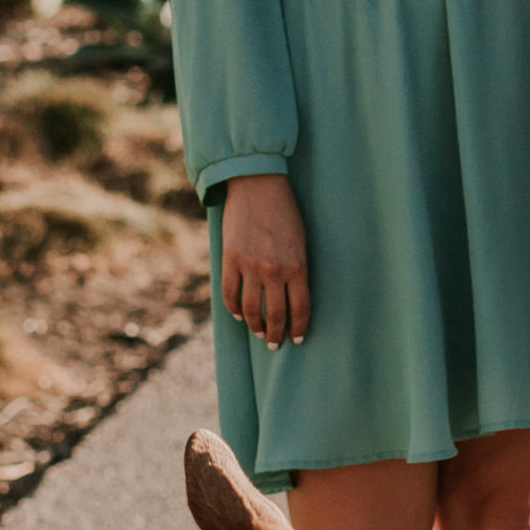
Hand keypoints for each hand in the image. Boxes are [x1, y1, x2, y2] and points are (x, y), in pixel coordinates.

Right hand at [220, 173, 310, 345]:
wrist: (258, 185)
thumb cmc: (285, 212)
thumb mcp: (300, 242)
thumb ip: (296, 270)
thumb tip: (291, 297)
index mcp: (297, 266)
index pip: (300, 308)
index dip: (299, 328)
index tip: (297, 339)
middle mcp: (274, 270)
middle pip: (275, 315)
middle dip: (276, 334)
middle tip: (274, 343)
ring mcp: (250, 266)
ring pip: (250, 309)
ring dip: (254, 326)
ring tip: (258, 333)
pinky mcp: (230, 259)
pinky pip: (229, 294)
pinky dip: (234, 309)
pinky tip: (239, 315)